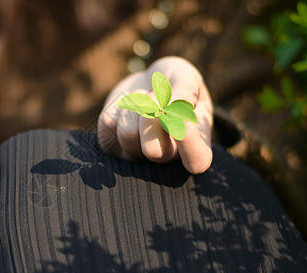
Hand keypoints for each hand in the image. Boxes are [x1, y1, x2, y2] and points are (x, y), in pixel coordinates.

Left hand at [98, 56, 212, 173]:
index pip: (197, 161)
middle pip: (154, 152)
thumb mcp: (188, 78)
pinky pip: (108, 125)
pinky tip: (129, 104)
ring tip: (144, 98)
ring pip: (127, 135)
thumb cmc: (176, 83)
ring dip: (134, 106)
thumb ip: (185, 92)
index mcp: (195, 145)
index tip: (185, 120)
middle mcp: (166, 156)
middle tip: (155, 99)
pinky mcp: (112, 146)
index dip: (190, 144)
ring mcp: (136, 155)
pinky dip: (117, 105)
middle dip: (151, 118)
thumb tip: (171, 108)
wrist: (149, 83)